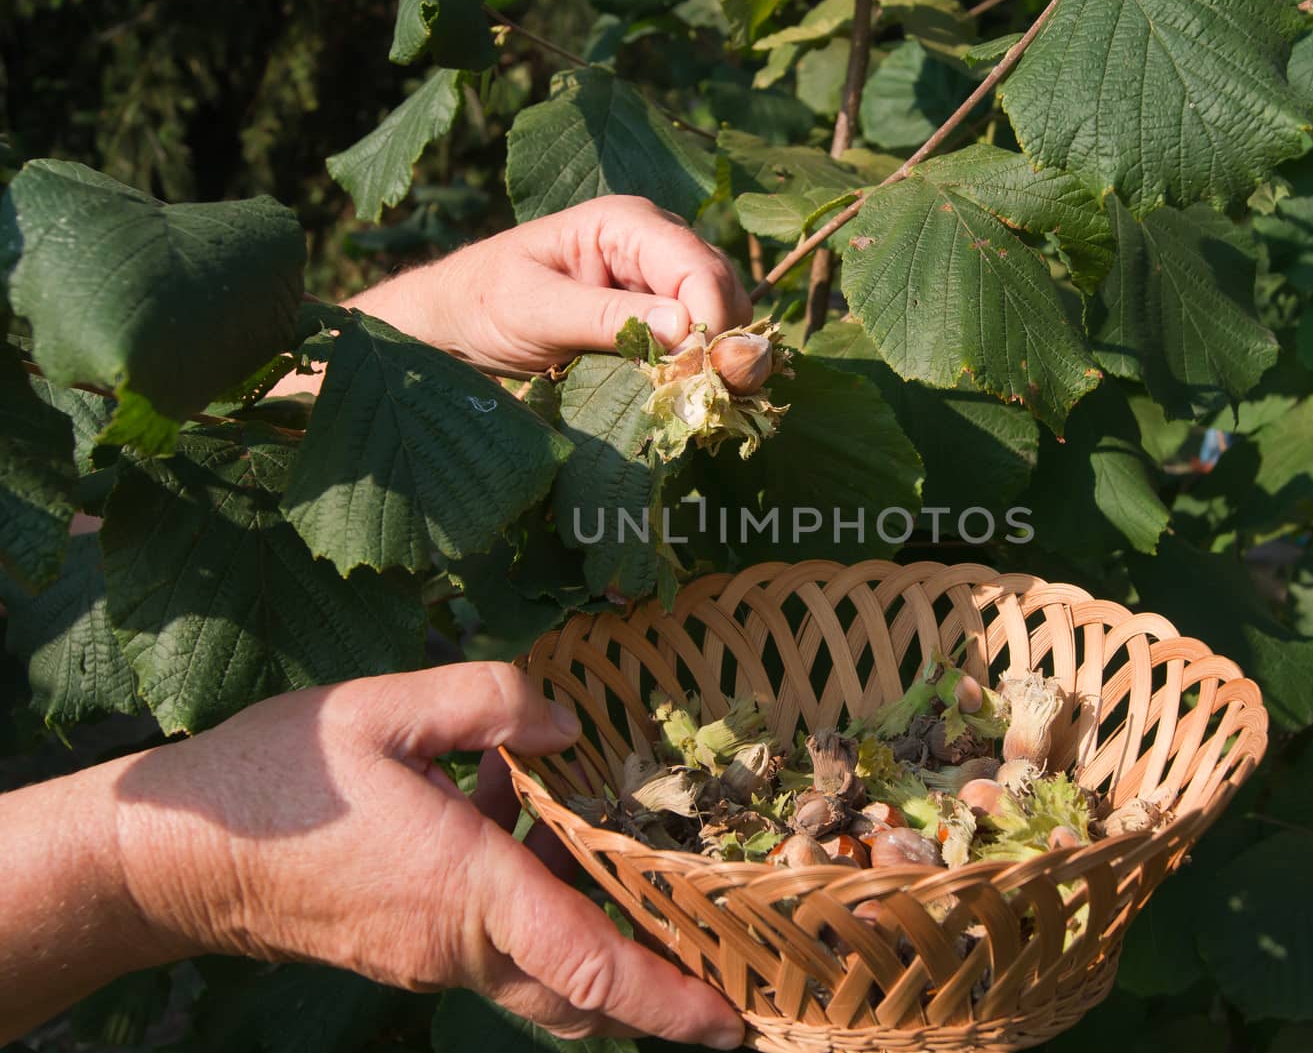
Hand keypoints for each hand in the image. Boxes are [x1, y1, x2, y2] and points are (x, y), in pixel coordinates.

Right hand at [111, 662, 745, 1045]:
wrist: (175, 854)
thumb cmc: (276, 780)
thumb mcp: (381, 709)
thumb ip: (487, 702)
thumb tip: (567, 725)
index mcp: (464, 890)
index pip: (587, 967)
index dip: (665, 998)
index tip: (729, 1019)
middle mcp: (456, 944)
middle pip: (579, 993)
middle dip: (651, 985)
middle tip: (715, 951)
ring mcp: (430, 957)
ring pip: (540, 968)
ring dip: (589, 925)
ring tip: (609, 846)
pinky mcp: (407, 949)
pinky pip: (496, 943)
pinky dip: (531, 900)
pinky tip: (508, 809)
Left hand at [352, 195, 752, 375]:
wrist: (455, 322)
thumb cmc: (483, 303)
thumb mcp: (537, 311)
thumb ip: (607, 318)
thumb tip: (685, 331)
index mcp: (626, 222)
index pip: (699, 268)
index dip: (712, 324)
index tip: (700, 379)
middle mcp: (655, 242)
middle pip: (724, 290)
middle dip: (727, 344)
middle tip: (712, 399)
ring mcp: (660, 278)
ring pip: (724, 316)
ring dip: (721, 361)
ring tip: (702, 402)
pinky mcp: (658, 314)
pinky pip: (703, 338)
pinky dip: (706, 369)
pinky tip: (690, 396)